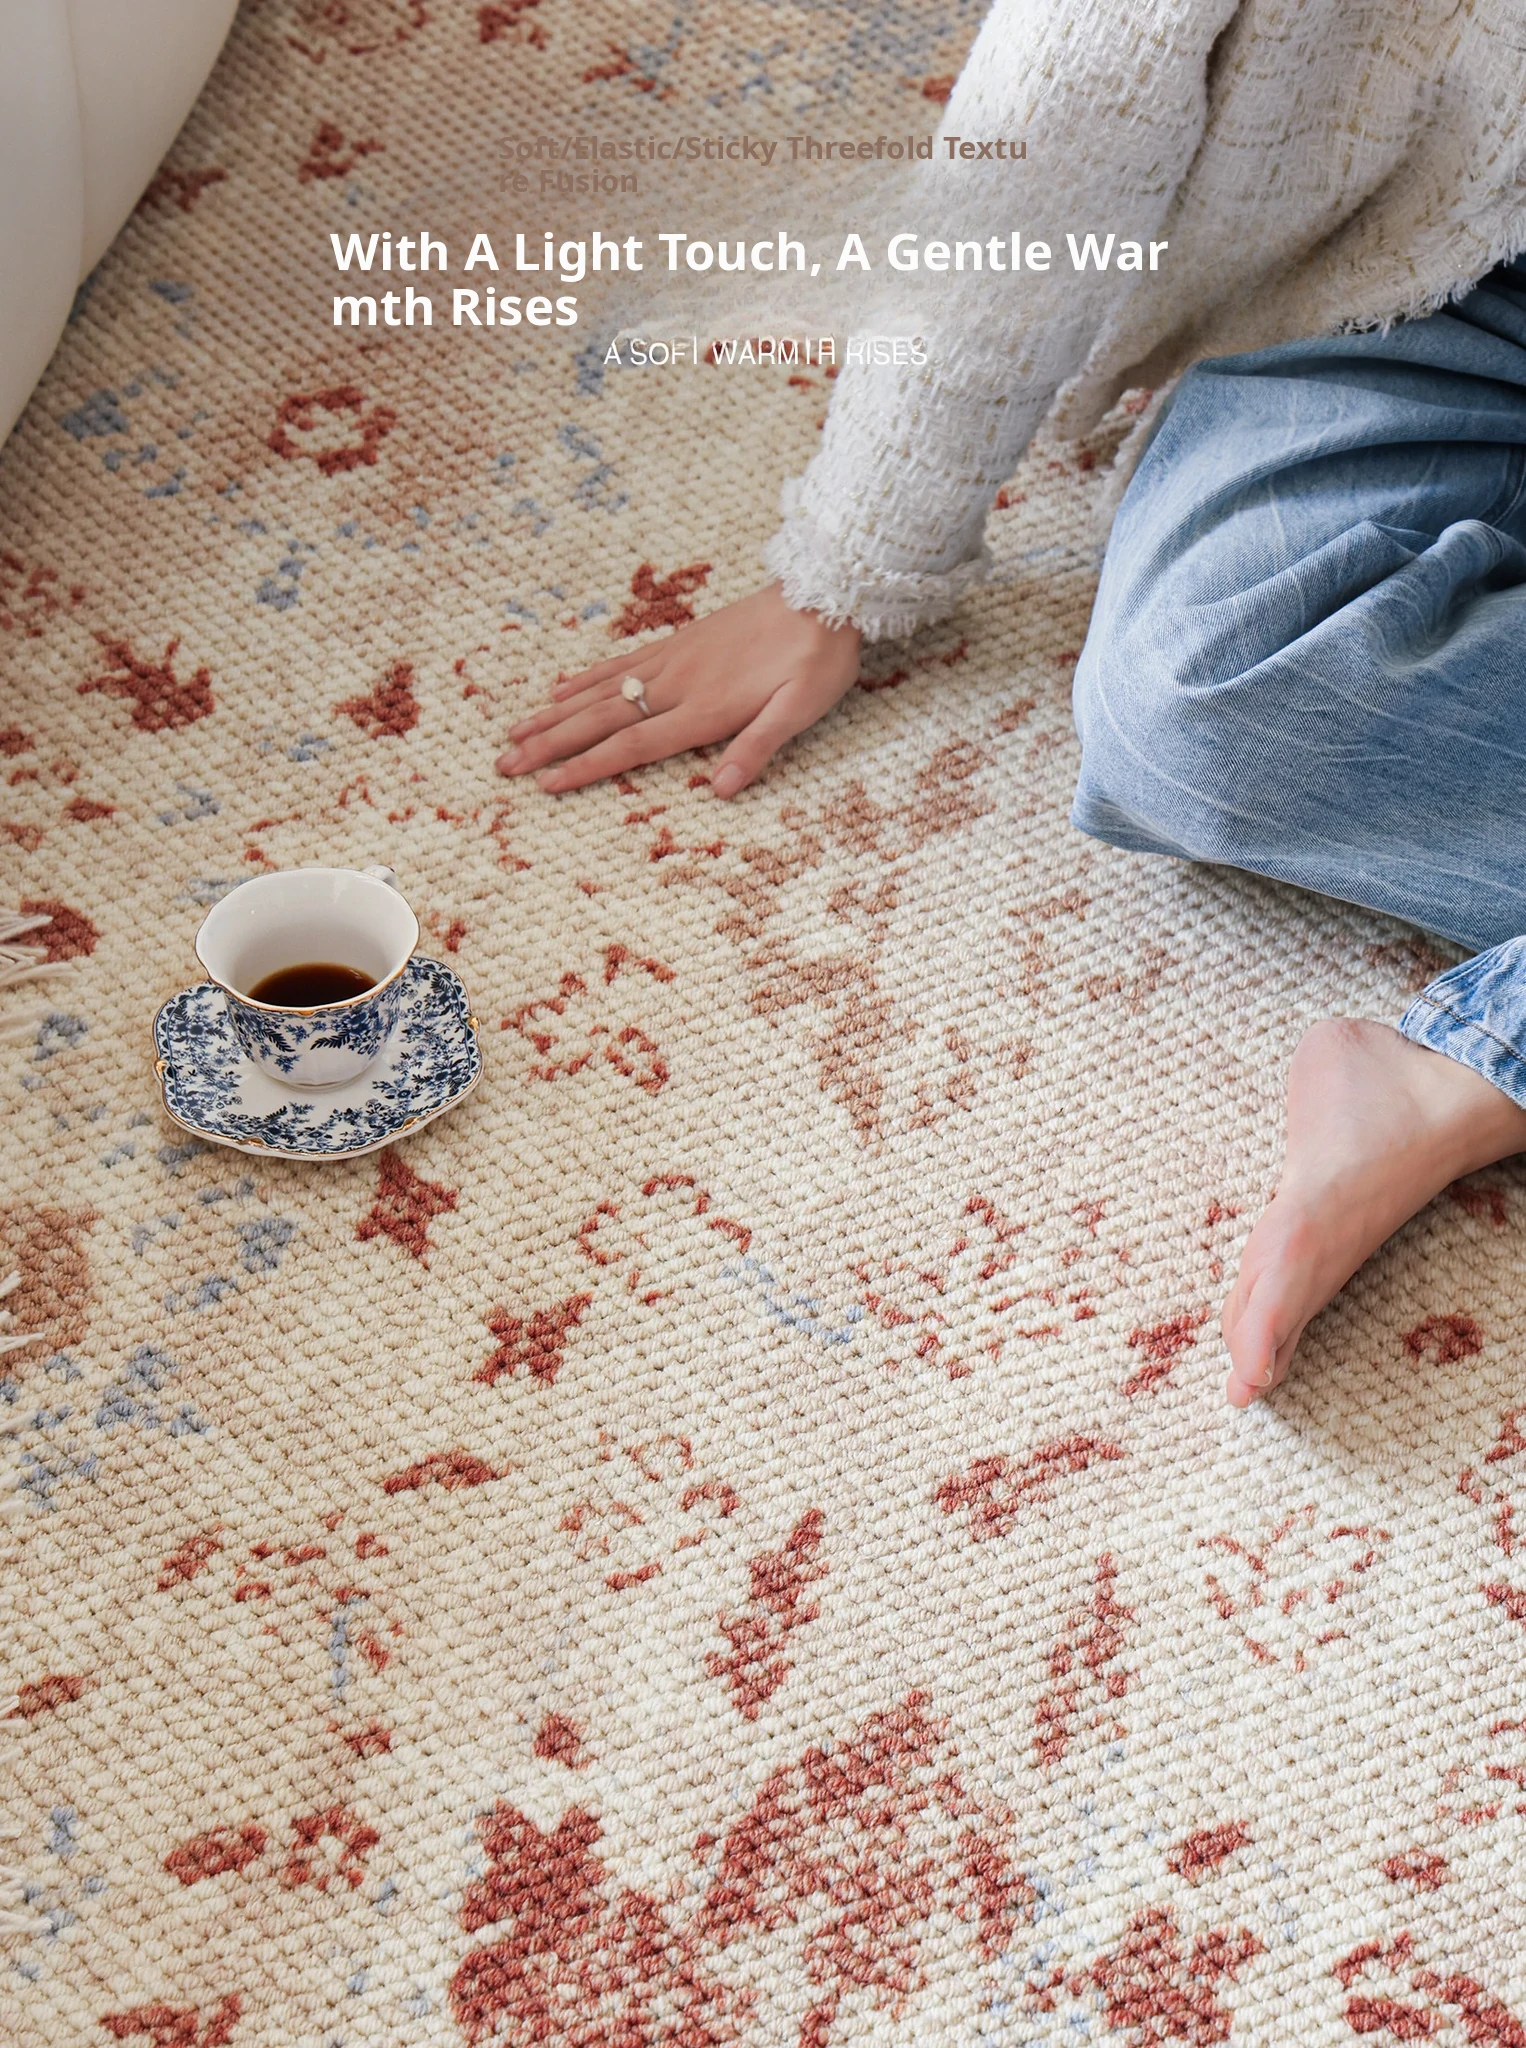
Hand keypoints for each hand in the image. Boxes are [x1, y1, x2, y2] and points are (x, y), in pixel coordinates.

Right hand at [496, 581, 862, 796]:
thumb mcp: (800, 710)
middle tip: (503, 764)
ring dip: (554, 712)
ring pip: (600, 691)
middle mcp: (677, 684)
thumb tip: (720, 790)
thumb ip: (758, 748)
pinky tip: (561, 685)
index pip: (631, 746)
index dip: (584, 767)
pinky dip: (586, 677)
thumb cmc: (817, 660)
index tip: (543, 784)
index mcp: (703, 709)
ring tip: (514, 731)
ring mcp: (673, 660)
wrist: (823, 594)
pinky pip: (621, 662)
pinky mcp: (678, 642)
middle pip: (600, 720)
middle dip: (549, 744)